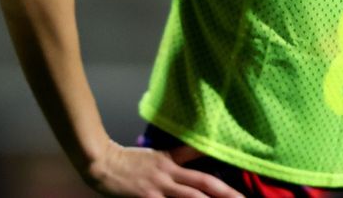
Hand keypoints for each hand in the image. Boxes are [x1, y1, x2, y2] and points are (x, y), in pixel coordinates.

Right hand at [85, 139, 244, 197]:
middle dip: (225, 194)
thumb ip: (180, 155)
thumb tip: (201, 150)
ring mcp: (158, 187)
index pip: (203, 169)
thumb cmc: (130, 161)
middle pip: (203, 184)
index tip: (241, 186)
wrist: (101, 162)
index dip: (223, 178)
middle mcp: (169, 174)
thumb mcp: (159, 155)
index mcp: (172, 162)